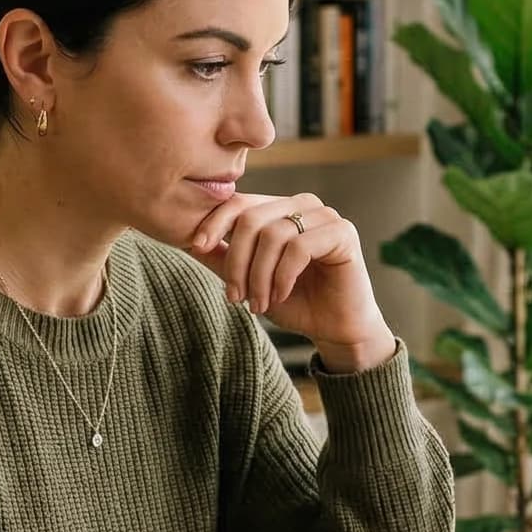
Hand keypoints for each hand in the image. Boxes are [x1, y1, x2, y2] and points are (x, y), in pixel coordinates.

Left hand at [186, 193, 395, 371]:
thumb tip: (189, 242)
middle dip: (237, 262)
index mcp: (279, 209)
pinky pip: (299, 247)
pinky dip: (283, 276)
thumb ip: (224, 259)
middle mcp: (301, 205)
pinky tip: (280, 295)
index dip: (214, 223)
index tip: (197, 247)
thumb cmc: (295, 302)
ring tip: (259, 304)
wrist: (335, 328)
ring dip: (259, 276)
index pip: (239, 203)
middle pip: (251, 219)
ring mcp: (324, 215)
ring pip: (273, 235)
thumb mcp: (250, 280)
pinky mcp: (342, 232)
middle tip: (235, 297)